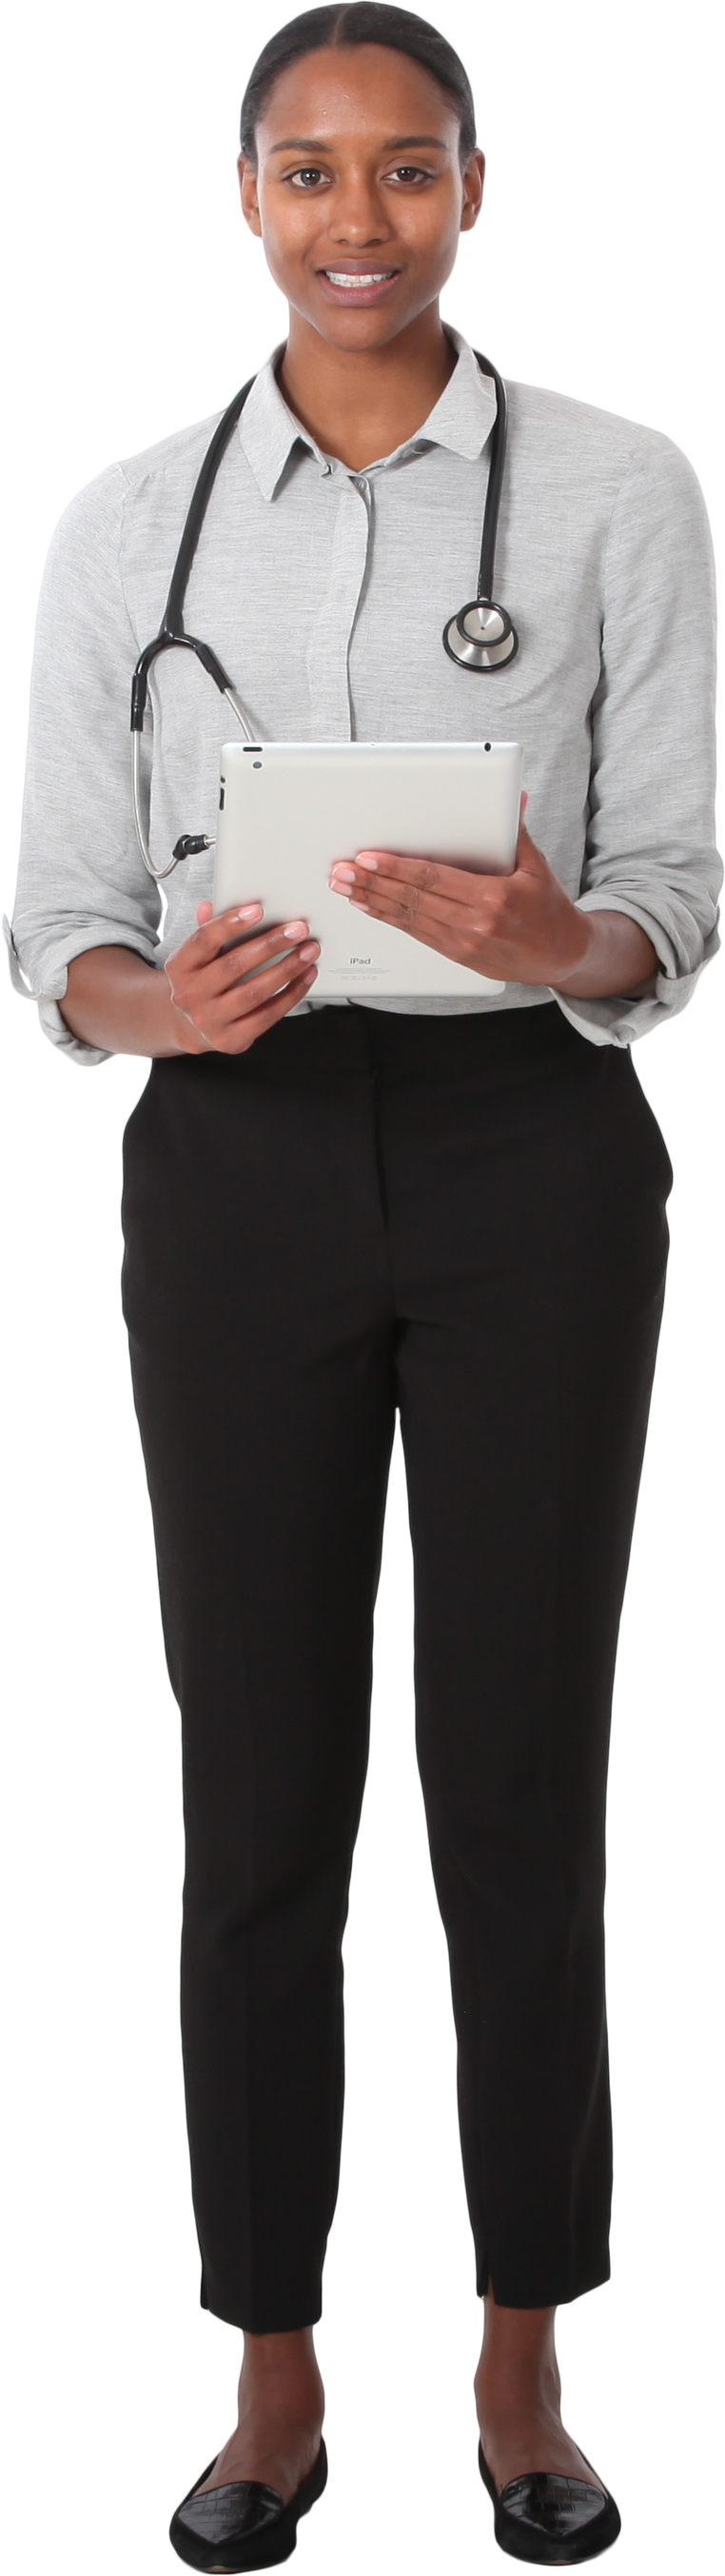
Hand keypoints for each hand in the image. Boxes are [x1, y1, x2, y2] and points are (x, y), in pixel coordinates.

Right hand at [164, 900, 318, 1052]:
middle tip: (297, 930)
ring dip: (287, 969)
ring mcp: (209, 1020)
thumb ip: (207, 931)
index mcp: (179, 967)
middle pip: (234, 965)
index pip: (203, 940)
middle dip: (270, 945)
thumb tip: (210, 905)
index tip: (258, 910)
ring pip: (254, 992)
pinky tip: (305, 977)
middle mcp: (189, 995)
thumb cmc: (201, 981)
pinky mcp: (231, 1039)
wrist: (191, 1025)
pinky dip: (291, 995)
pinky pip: (267, 1016)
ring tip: (308, 951)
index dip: (230, 923)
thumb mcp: (197, 956)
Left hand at [328, 794, 590, 988]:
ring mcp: (463, 944)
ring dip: (372, 901)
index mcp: (493, 898)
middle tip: (341, 872)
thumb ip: (515, 832)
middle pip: (413, 899)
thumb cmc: (549, 910)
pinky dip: (388, 918)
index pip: (433, 879)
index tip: (368, 858)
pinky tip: (369, 906)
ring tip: (345, 887)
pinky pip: (416, 933)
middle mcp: (475, 924)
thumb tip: (512, 797)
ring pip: (408, 919)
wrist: (562, 956)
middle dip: (372, 884)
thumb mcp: (536, 866)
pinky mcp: (457, 955)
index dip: (397, 869)